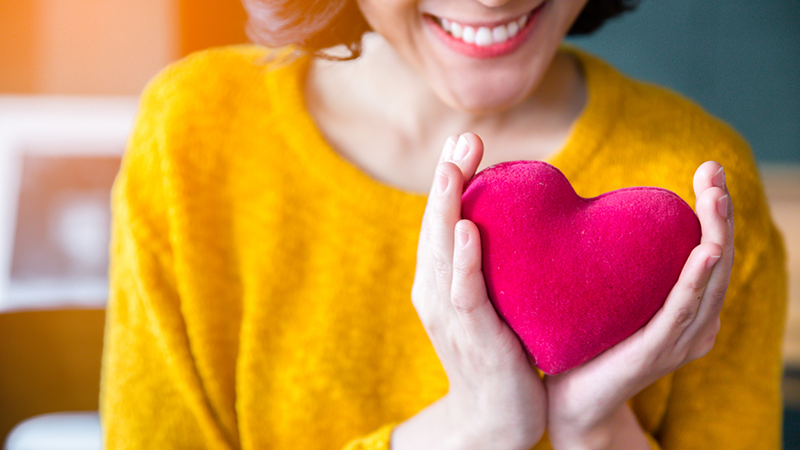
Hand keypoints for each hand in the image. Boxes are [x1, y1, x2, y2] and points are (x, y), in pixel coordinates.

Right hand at [392, 134, 546, 449]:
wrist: (494, 418)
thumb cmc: (499, 354)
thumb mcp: (492, 301)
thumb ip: (495, 264)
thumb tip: (521, 223)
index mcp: (440, 279)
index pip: (443, 220)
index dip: (450, 180)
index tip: (465, 141)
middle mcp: (435, 290)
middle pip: (436, 226)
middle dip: (448, 180)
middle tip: (463, 137)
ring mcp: (448, 313)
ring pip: (441, 251)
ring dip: (447, 207)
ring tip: (454, 167)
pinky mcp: (470, 335)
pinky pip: (463, 292)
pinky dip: (463, 260)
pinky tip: (467, 229)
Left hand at [544, 161, 734, 449]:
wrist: (568, 402)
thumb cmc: (586, 344)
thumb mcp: (609, 296)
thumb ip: (615, 261)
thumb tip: (592, 210)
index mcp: (685, 308)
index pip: (708, 250)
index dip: (713, 210)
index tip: (709, 169)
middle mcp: (692, 324)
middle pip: (717, 259)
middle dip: (719, 213)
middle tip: (714, 171)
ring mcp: (678, 341)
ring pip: (707, 282)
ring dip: (714, 236)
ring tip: (715, 198)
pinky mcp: (654, 353)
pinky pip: (679, 313)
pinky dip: (694, 282)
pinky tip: (703, 252)